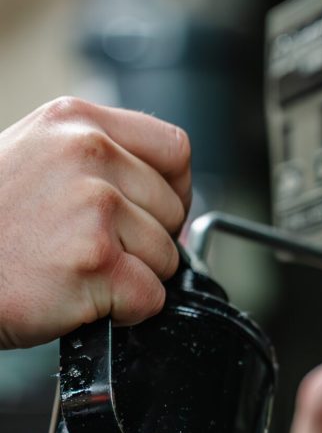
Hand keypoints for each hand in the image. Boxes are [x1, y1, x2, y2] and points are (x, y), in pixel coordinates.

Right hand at [0, 97, 190, 348]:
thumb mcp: (36, 157)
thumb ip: (99, 161)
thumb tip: (170, 196)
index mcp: (77, 122)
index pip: (175, 149)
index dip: (173, 189)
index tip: (153, 213)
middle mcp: (88, 154)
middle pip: (172, 208)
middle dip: (146, 240)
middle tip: (93, 250)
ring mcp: (93, 207)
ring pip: (166, 256)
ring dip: (132, 276)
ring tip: (76, 271)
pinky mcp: (94, 261)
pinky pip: (150, 296)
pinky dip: (126, 311)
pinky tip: (80, 297)